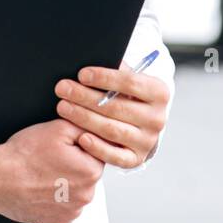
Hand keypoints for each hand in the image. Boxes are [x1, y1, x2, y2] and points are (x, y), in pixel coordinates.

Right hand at [0, 119, 104, 222]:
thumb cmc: (23, 157)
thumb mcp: (59, 128)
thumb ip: (86, 127)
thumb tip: (97, 130)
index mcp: (91, 172)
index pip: (96, 154)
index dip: (79, 147)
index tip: (64, 148)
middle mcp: (85, 196)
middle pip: (87, 175)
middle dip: (74, 166)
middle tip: (51, 160)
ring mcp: (71, 212)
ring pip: (75, 192)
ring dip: (65, 184)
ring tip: (44, 175)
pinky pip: (63, 208)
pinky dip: (56, 200)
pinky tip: (42, 189)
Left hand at [53, 64, 170, 168]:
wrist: (141, 125)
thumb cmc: (129, 96)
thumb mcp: (129, 81)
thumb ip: (117, 73)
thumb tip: (93, 63)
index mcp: (160, 93)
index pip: (131, 83)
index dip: (104, 77)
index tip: (81, 74)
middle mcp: (157, 118)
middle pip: (117, 106)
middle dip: (85, 96)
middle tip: (63, 88)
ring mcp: (147, 141)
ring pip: (112, 129)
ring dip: (84, 117)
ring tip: (63, 107)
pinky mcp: (136, 159)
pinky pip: (115, 156)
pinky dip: (97, 147)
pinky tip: (81, 137)